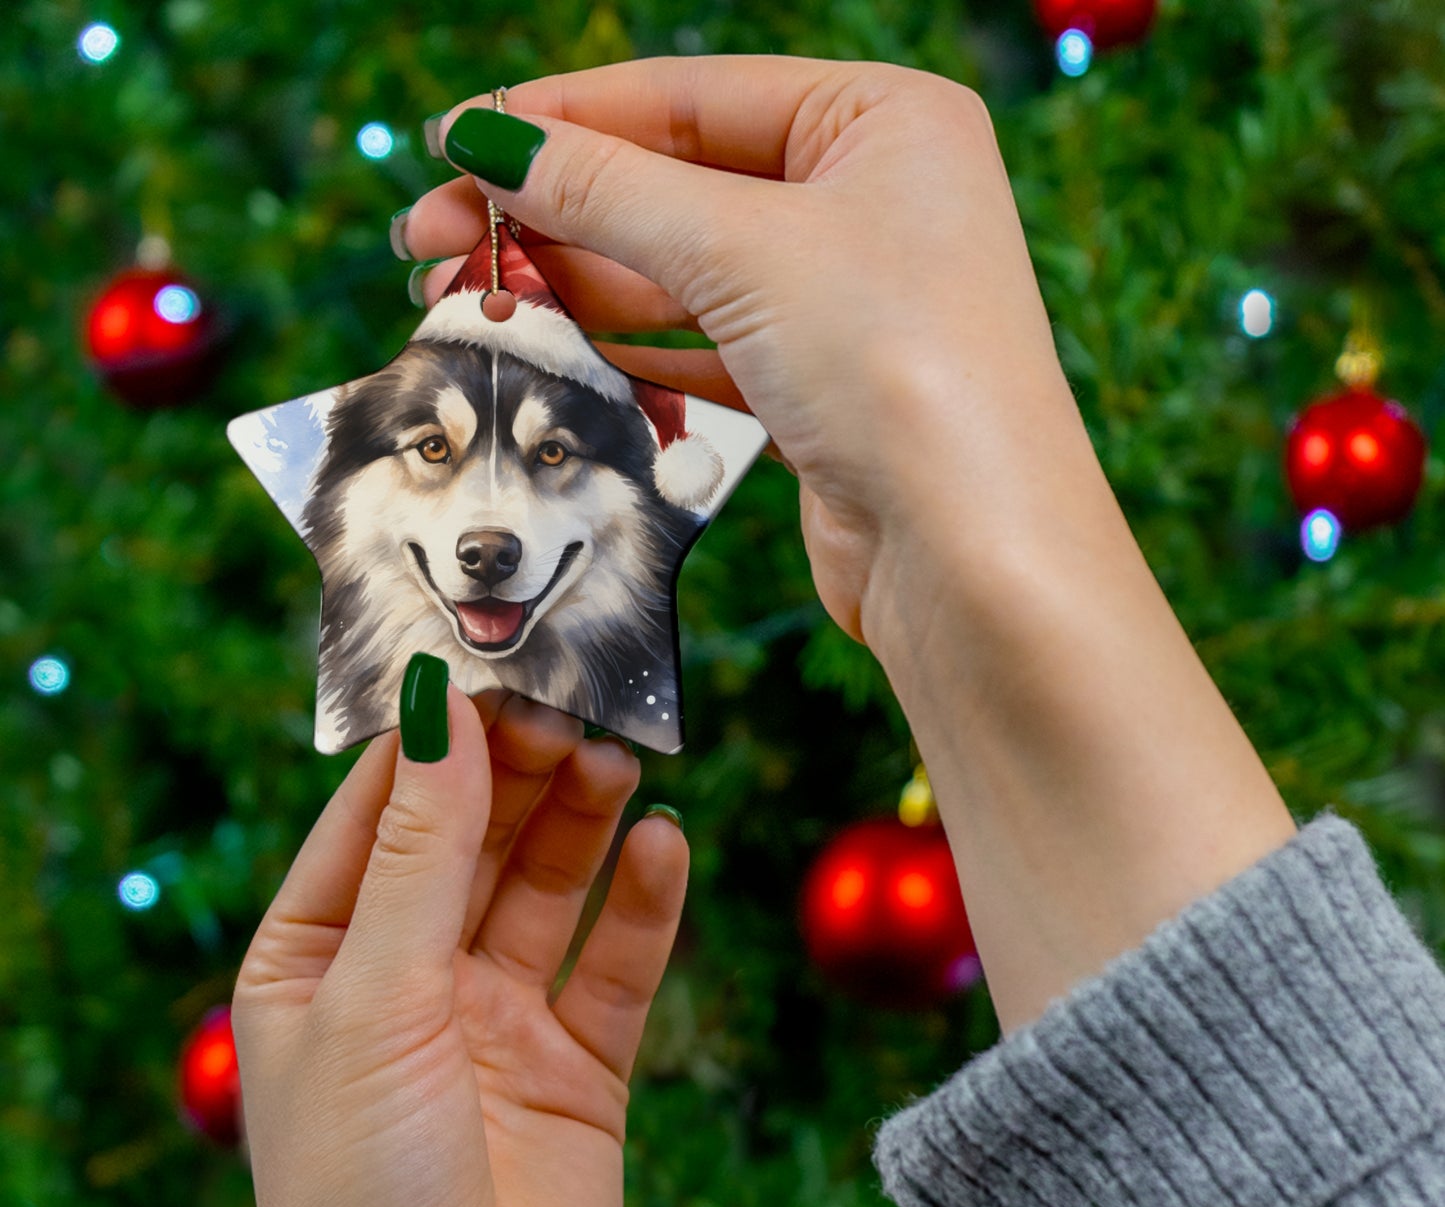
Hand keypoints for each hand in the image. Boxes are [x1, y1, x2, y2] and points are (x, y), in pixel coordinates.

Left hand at [232, 690, 686, 1206]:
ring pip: (549, 888)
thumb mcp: (372, 1001)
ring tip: (621, 759)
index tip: (489, 669)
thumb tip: (437, 715)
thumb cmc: (361, 1199)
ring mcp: (497, 1023)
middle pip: (473, 840)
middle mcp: (408, 981)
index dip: (432, 741)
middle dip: (518, 772)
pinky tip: (665, 847)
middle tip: (571, 707)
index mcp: (318, 960)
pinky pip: (616, 964)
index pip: (377, 815)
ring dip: (584, 821)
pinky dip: (644, 904)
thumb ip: (416, 855)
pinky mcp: (579, 1068)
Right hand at [403, 59, 1294, 1034]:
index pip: (687, 96)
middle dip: (550, 215)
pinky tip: (550, 348)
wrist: (973, 556)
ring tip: (465, 301)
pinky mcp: (820, 387)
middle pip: (675, 185)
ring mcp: (845, 300)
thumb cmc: (898, 368)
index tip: (454, 147)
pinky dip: (627, 346)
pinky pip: (703, 345)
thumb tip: (487, 140)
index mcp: (881, 120)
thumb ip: (607, 190)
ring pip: (680, 273)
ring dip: (574, 285)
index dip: (561, 120)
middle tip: (430, 244)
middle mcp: (869, 200)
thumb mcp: (742, 249)